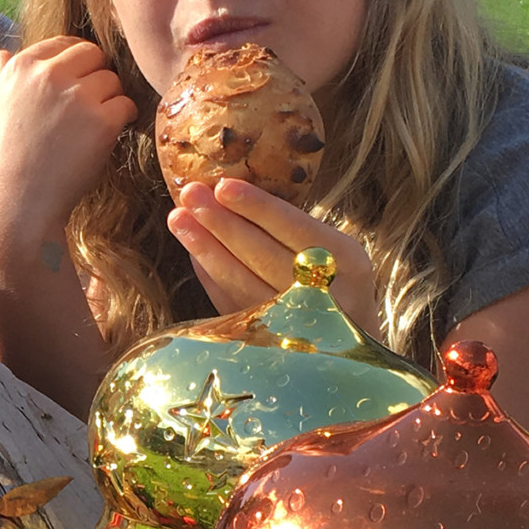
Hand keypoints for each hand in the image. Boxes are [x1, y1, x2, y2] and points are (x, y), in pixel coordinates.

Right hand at [0, 37, 137, 274]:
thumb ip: (1, 80)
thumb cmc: (2, 164)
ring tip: (93, 127)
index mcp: (20, 68)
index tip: (77, 83)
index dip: (75, 63)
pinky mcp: (102, 122)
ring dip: (109, 100)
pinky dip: (123, 119)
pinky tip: (107, 136)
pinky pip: (126, 105)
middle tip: (90, 105)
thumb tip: (3, 53)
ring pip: (113, 80)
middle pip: (93, 55)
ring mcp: (77, 97)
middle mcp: (48, 75)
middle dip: (95, 77)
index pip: (64, 44)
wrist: (17, 207)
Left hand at [167, 178, 379, 333]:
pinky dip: (209, 276)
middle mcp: (323, 295)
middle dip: (221, 222)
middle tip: (190, 194)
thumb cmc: (336, 281)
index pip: (295, 228)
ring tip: (178, 219)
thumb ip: (293, 229)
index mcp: (347, 263)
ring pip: (240, 282)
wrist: (350, 343)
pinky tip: (193, 251)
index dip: (256, 207)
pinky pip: (230, 303)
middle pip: (261, 255)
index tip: (223, 185)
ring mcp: (292, 324)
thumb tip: (228, 195)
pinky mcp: (267, 342)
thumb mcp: (333, 250)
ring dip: (205, 249)